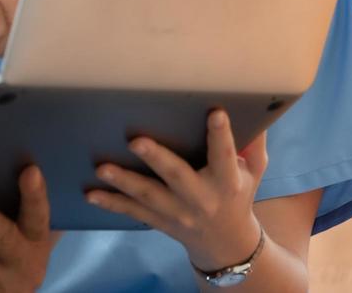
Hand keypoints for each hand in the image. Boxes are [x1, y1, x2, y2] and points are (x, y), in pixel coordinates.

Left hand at [84, 110, 268, 272]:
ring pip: (148, 197)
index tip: (215, 113)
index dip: (220, 136)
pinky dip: (111, 203)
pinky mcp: (159, 221)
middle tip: (136, 141)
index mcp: (227, 182)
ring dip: (124, 182)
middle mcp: (201, 198)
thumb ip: (254, 143)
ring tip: (102, 168)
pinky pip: (133, 213)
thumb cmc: (239, 194)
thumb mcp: (254, 172)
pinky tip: (91, 194)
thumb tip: (260, 106)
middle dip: (157, 159)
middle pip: (178, 177)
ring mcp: (177, 212)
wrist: (226, 244)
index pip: (224, 155)